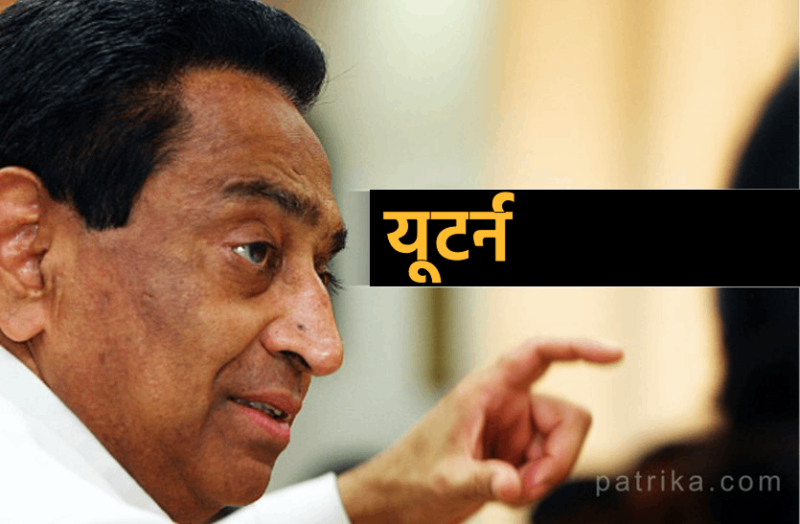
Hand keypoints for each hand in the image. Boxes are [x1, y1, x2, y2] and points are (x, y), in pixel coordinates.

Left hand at [337, 338, 622, 523]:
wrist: (396, 500)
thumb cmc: (410, 478)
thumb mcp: (446, 481)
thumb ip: (482, 481)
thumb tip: (517, 487)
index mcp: (486, 390)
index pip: (537, 354)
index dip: (577, 348)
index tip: (615, 355)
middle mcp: (507, 403)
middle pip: (568, 416)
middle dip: (560, 456)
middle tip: (530, 488)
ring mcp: (515, 428)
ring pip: (564, 443)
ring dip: (550, 473)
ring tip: (514, 493)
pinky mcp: (518, 452)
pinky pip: (552, 463)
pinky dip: (541, 482)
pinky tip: (512, 493)